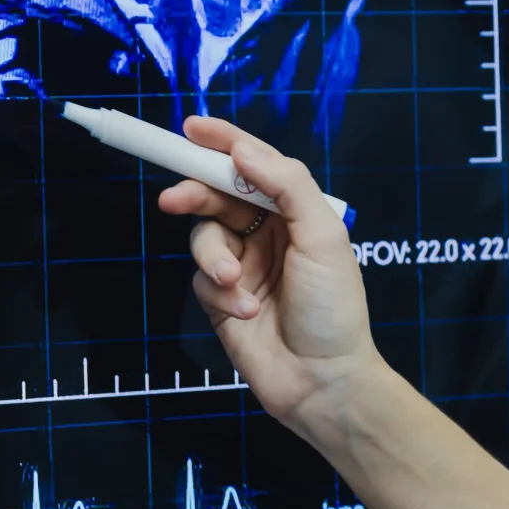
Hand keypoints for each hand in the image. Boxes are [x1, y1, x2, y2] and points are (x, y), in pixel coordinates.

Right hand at [157, 116, 379, 445]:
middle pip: (218, 195)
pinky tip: (246, 312)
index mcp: (296, 211)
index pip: (254, 165)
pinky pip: (202, 279)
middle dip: (195, 193)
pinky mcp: (222, 299)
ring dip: (214, 257)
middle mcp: (268, 232)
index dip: (223, 144)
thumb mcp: (322, 236)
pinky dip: (220, 292)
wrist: (323, 380)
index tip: (191, 129)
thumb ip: (287, 185)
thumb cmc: (334, 307)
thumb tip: (245, 151)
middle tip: (174, 199)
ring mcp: (243, 264)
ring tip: (233, 283)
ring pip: (204, 236)